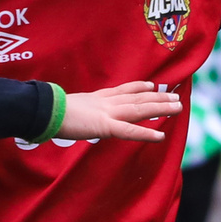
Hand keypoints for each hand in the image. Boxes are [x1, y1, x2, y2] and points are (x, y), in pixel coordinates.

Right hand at [58, 80, 183, 141]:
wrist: (43, 110)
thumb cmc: (47, 110)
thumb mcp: (62, 108)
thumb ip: (70, 111)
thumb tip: (63, 115)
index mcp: (95, 99)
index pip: (122, 91)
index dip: (138, 87)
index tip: (151, 85)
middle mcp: (105, 102)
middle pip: (136, 98)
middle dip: (157, 98)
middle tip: (175, 97)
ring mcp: (106, 113)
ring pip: (139, 109)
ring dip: (160, 108)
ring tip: (177, 107)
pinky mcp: (104, 126)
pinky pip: (129, 131)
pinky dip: (146, 134)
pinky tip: (160, 136)